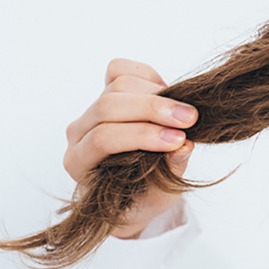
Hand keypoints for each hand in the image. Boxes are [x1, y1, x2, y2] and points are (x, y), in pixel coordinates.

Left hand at [63, 59, 197, 238]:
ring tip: (185, 112)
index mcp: (79, 162)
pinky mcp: (107, 92)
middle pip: (109, 105)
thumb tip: (185, 146)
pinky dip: (148, 76)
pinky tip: (167, 94)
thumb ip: (169, 172)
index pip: (104, 138)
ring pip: (117, 85)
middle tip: (190, 119)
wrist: (135, 193)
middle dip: (153, 109)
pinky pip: (120, 70)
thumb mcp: (158, 196)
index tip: (179, 140)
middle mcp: (78, 133)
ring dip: (156, 94)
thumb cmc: (142, 198)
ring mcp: (91, 111)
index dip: (142, 135)